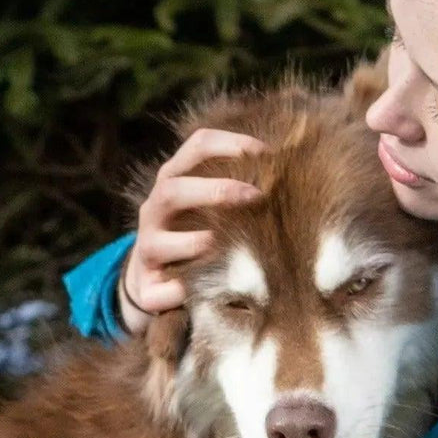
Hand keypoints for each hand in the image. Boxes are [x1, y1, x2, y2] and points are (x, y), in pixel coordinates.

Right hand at [119, 128, 265, 333]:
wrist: (154, 280)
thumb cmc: (196, 235)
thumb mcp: (212, 207)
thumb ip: (238, 191)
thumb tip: (291, 176)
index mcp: (174, 182)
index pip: (196, 147)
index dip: (230, 143)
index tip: (266, 152)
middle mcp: (154, 210)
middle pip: (172, 190)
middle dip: (214, 191)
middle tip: (255, 196)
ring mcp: (146, 249)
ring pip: (157, 243)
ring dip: (194, 244)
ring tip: (224, 249)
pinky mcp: (145, 287)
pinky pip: (158, 292)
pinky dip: (179, 293)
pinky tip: (203, 294)